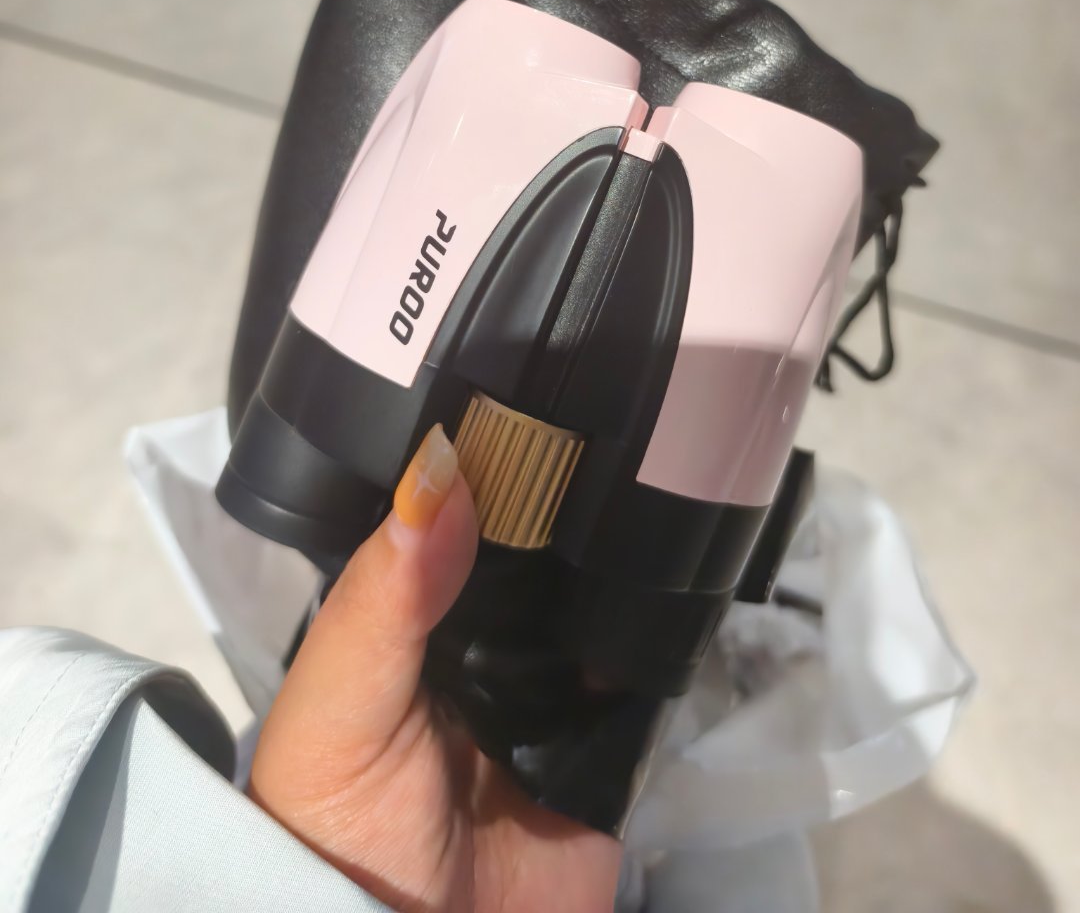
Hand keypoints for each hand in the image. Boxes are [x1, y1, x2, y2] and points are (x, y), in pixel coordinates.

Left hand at [250, 425, 621, 912]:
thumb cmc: (342, 830)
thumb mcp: (335, 710)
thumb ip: (382, 595)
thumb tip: (440, 464)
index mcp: (401, 608)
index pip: (451, 505)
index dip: (488, 446)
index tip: (540, 377)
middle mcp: (476, 632)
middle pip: (534, 541)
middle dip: (571, 491)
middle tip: (625, 405)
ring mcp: (547, 682)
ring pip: (595, 591)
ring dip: (622, 548)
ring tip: (669, 459)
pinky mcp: (609, 736)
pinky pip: (647, 664)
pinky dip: (664, 625)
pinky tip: (686, 560)